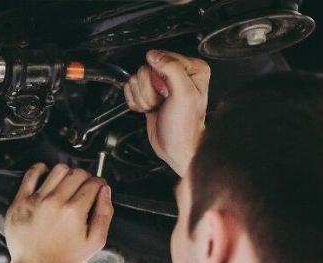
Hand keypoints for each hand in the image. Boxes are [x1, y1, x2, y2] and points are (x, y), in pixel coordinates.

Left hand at [3, 163, 113, 262]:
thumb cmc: (63, 258)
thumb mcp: (95, 242)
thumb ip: (105, 214)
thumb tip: (105, 191)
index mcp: (74, 212)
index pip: (93, 183)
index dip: (99, 183)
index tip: (97, 187)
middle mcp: (54, 202)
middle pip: (77, 173)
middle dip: (86, 177)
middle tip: (84, 187)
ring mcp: (36, 200)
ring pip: (57, 170)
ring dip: (67, 173)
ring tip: (67, 184)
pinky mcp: (20, 201)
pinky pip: (31, 174)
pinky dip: (40, 169)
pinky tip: (46, 175)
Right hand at [124, 49, 209, 175]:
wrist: (176, 147)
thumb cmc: (185, 126)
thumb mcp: (184, 94)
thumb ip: (171, 69)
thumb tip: (154, 55)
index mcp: (192, 68)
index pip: (161, 58)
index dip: (160, 77)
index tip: (168, 92)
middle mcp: (176, 73)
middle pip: (145, 69)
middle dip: (149, 89)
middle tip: (162, 100)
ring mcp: (160, 84)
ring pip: (135, 79)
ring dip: (143, 98)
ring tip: (157, 106)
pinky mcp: (148, 94)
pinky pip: (130, 89)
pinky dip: (136, 102)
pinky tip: (149, 109)